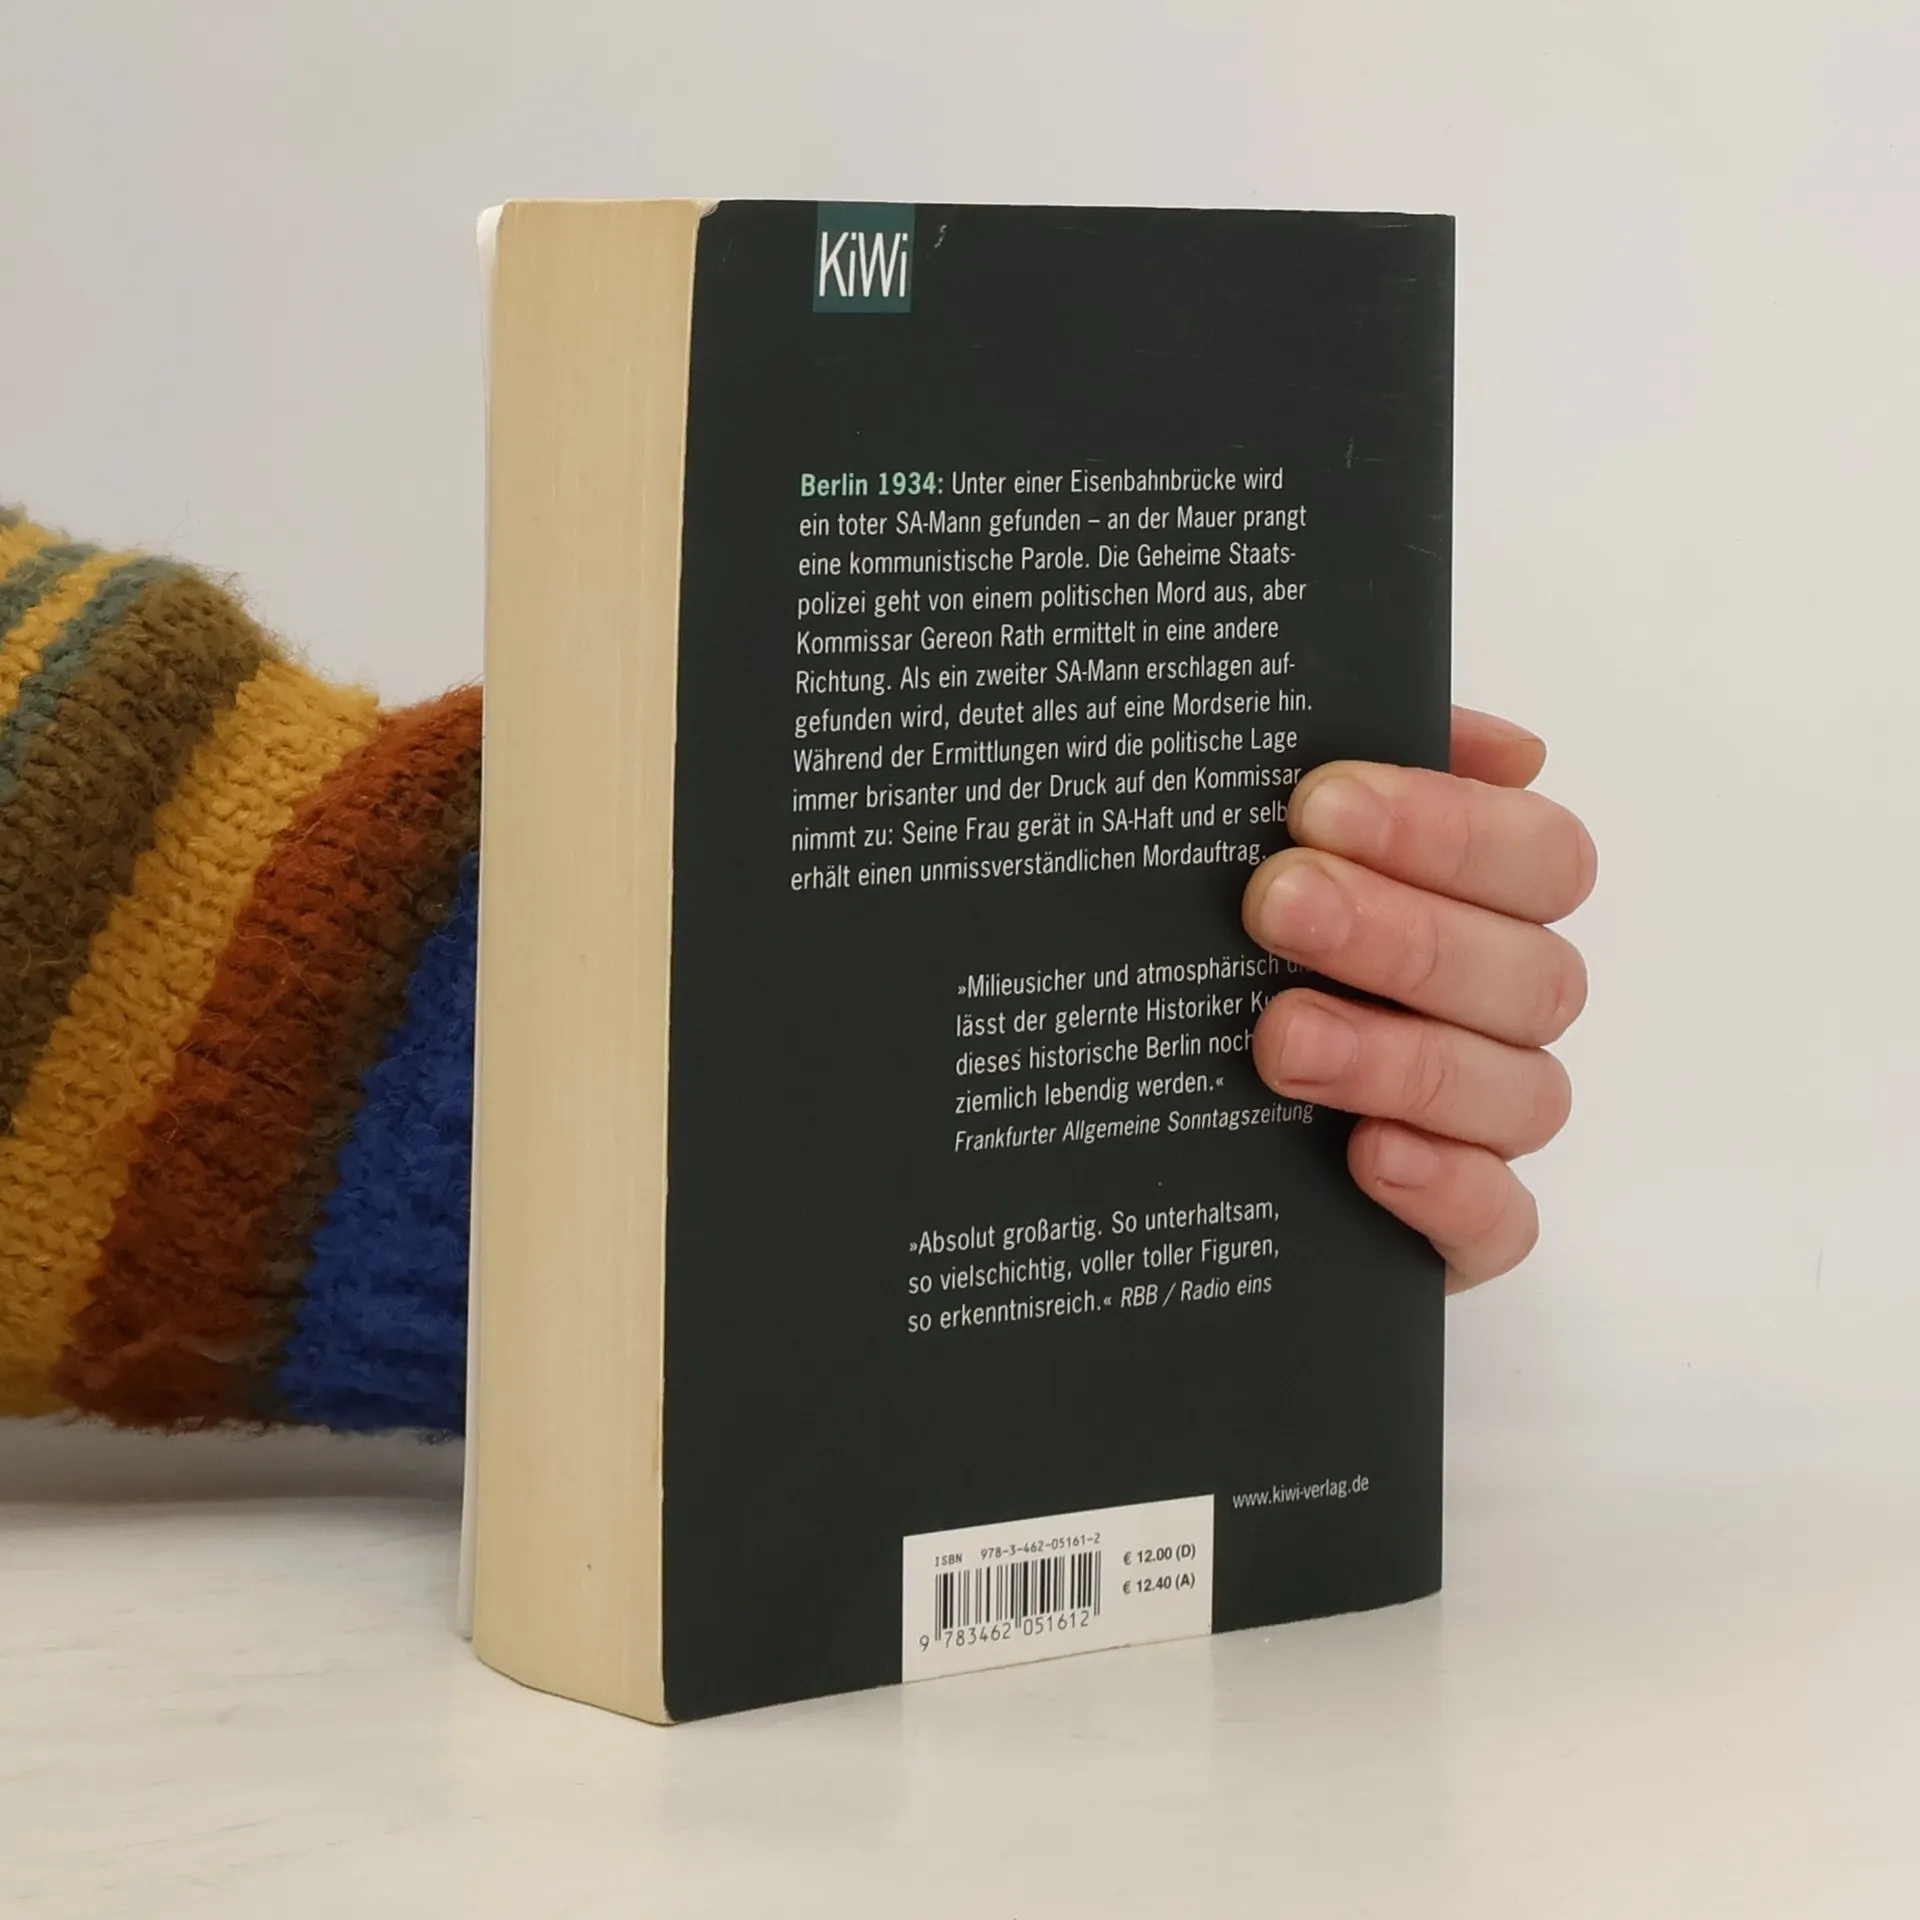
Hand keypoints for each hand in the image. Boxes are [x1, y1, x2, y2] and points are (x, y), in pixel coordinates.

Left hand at [1240, 707, 1594, 1290]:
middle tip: (1278, 906)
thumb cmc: (1225, 946)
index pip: (1537, 855)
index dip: (1448, 826)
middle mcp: (1501, 1013)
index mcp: (1486, 907)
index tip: (1318, 805)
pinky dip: (1447, 1188)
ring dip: (1403, 1057)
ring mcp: (1484, 1127)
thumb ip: (1346, 767)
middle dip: (1403, 933)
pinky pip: (1501, 1222)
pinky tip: (1369, 1156)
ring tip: (1282, 1036)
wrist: (1144, 1115)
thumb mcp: (1256, 842)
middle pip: (1530, 972)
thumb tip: (1501, 744)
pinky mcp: (1456, 1231)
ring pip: (1519, 1093)